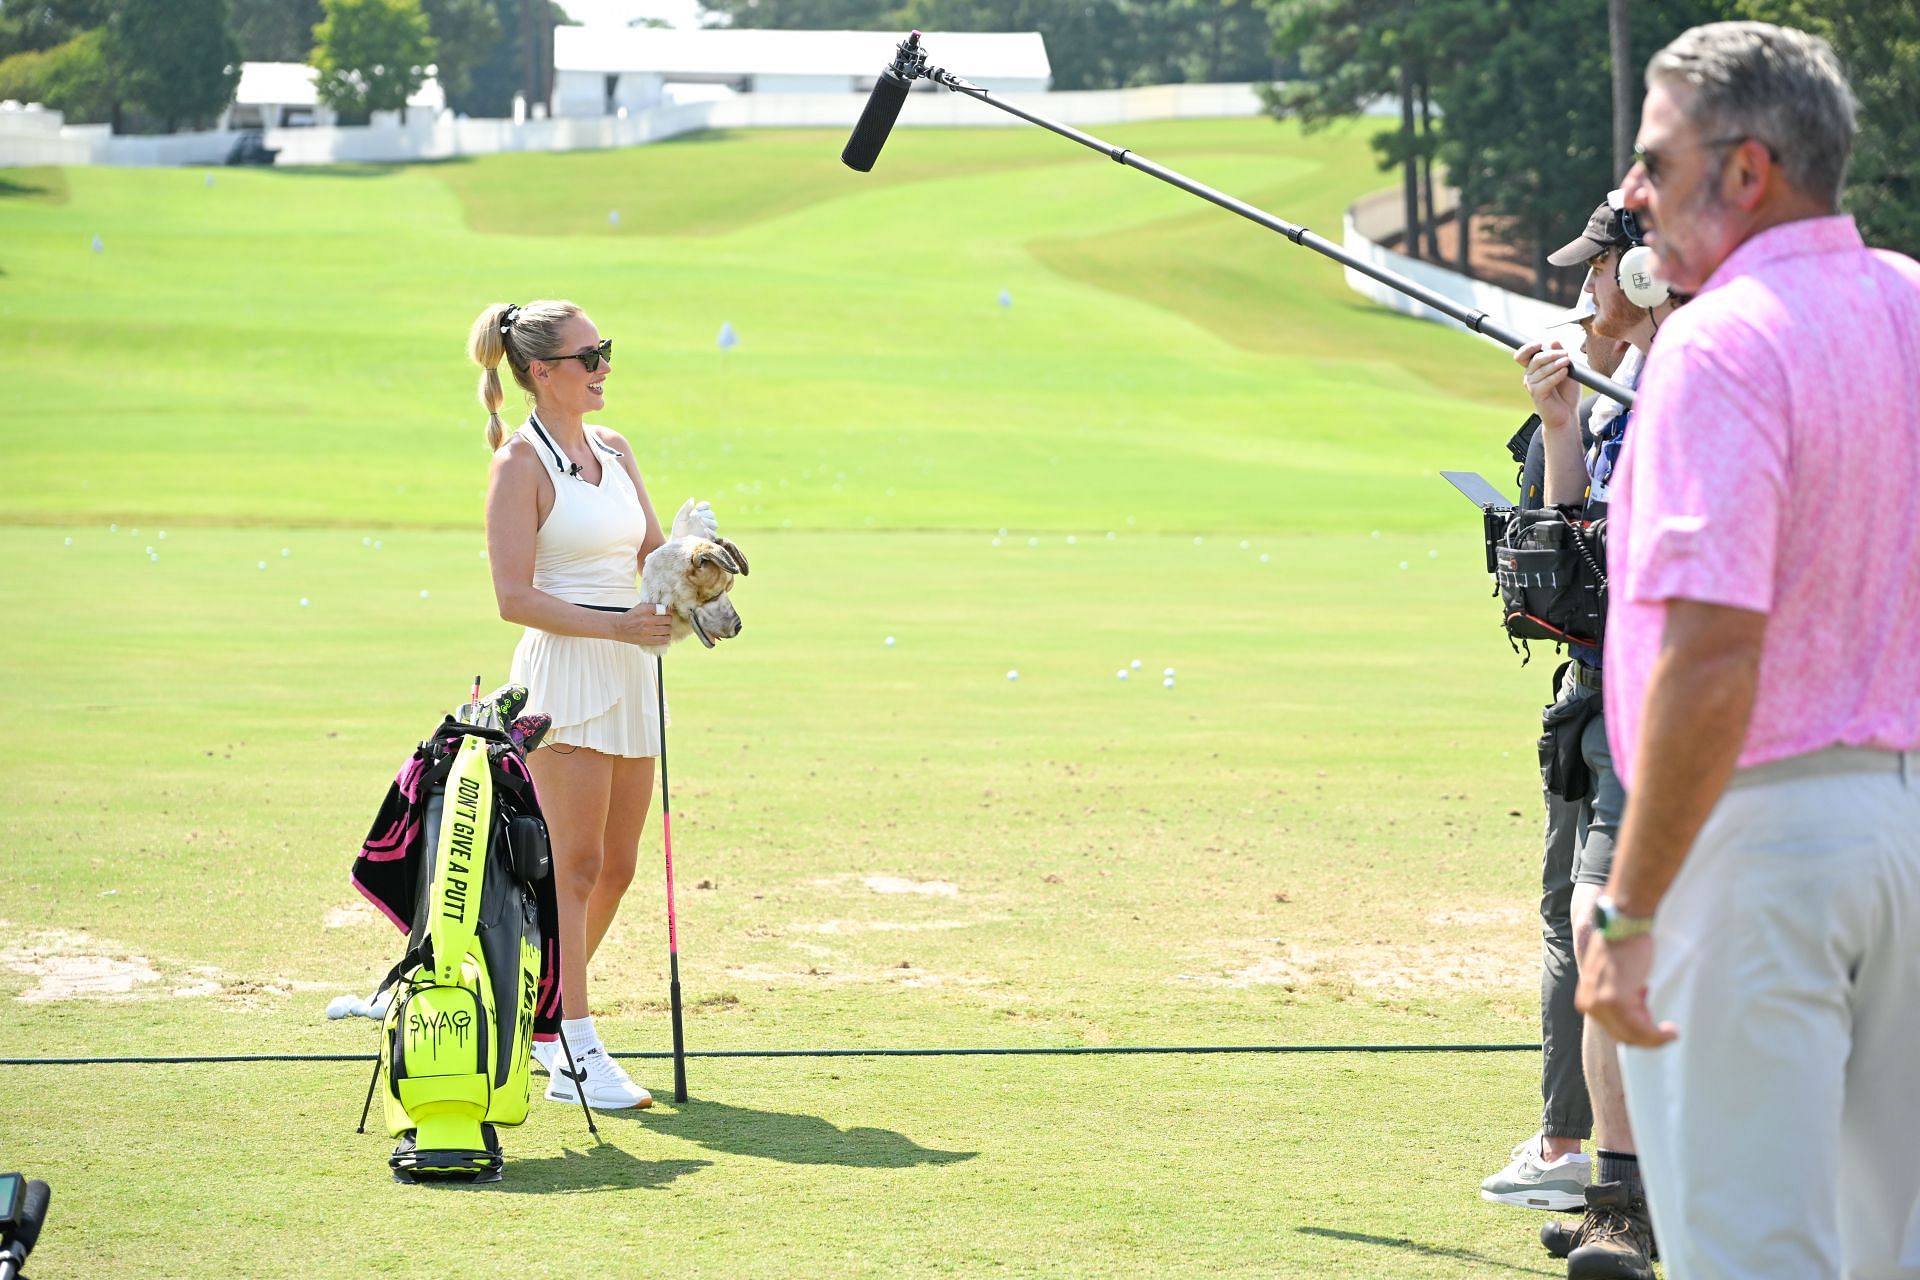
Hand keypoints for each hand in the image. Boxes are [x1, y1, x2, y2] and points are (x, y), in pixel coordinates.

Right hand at [615, 601, 674, 646]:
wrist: (619, 627)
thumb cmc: (630, 617)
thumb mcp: (640, 607)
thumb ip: (652, 606)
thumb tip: (666, 608)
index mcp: (646, 610)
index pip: (665, 609)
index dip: (669, 611)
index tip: (668, 613)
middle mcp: (648, 620)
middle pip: (668, 620)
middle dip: (669, 620)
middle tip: (666, 621)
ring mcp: (648, 631)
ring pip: (667, 630)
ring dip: (668, 629)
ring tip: (665, 629)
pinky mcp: (647, 640)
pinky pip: (663, 640)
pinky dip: (666, 638)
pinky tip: (665, 636)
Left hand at [670, 498, 719, 540]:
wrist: (677, 545)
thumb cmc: (678, 531)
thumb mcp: (680, 518)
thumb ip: (686, 508)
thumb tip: (692, 499)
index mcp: (698, 514)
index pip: (706, 506)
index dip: (704, 506)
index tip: (697, 508)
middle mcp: (704, 522)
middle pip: (711, 514)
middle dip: (705, 514)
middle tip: (698, 517)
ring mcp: (707, 530)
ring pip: (715, 524)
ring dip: (709, 521)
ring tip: (701, 521)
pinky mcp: (708, 539)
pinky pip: (714, 535)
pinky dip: (711, 531)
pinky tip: (704, 530)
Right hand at [1516, 340, 1579, 431]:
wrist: (1568, 413)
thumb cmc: (1566, 393)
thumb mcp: (1566, 369)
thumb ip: (1560, 356)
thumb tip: (1554, 341)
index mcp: (1534, 369)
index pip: (1523, 355)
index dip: (1528, 348)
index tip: (1539, 344)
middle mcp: (1530, 376)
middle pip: (1534, 359)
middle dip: (1550, 354)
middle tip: (1565, 354)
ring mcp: (1532, 386)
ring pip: (1541, 370)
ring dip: (1555, 364)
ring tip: (1567, 363)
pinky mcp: (1537, 395)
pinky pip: (1545, 382)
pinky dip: (1556, 375)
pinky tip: (1565, 372)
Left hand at [1575, 932, 1678, 1047]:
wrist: (1624, 924)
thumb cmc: (1624, 946)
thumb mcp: (1615, 977)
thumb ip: (1619, 997)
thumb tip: (1639, 1013)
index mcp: (1586, 999)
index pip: (1613, 1029)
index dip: (1637, 1031)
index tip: (1654, 1024)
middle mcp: (1589, 1004)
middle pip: (1623, 1036)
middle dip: (1647, 1036)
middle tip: (1667, 1030)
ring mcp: (1601, 1003)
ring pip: (1633, 1035)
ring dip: (1655, 1038)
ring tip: (1672, 1032)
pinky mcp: (1617, 1000)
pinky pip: (1641, 1029)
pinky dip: (1658, 1034)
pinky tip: (1671, 1030)